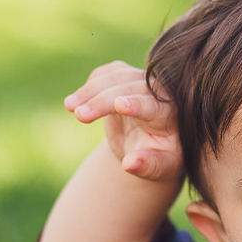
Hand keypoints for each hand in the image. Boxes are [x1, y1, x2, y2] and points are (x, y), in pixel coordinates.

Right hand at [65, 61, 182, 182]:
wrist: (150, 145)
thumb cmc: (160, 158)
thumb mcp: (161, 168)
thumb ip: (149, 166)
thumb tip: (130, 164)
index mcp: (171, 114)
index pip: (152, 106)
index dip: (137, 105)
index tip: (120, 105)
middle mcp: (160, 92)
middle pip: (129, 89)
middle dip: (102, 101)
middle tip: (79, 115)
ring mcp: (142, 81)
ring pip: (116, 76)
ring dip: (91, 90)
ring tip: (70, 106)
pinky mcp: (127, 77)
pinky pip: (108, 72)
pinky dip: (92, 83)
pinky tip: (77, 100)